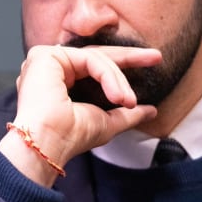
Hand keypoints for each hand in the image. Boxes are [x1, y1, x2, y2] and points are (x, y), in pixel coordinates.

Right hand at [0, 44, 160, 186]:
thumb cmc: (70, 139)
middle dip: (130, 56)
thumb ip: (126, 114)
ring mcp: (46, 61)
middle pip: (96, 56)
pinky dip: (108, 75)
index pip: (95, 67)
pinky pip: (89, 58)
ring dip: (118, 80)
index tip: (154, 64)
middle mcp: (51, 69)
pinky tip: (118, 96)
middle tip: (156, 57)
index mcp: (60, 83)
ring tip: (128, 102)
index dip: (124, 66)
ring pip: (96, 58)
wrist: (48, 145)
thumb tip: (151, 110)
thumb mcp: (106, 123)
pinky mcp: (45, 56)